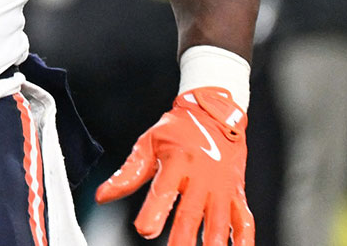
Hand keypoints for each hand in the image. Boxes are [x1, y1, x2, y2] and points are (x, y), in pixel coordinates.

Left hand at [95, 87, 252, 245]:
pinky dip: (244, 240)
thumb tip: (102, 196)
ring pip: (218, 221)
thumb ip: (127, 174)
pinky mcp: (236, 194)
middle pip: (191, 212)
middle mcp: (202, 176)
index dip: (154, 211)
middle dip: (181, 238)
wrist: (214, 113)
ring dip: (212, 243)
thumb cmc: (178, 130)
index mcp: (178, 161)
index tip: (144, 229)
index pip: (164, 189)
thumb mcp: (148, 144)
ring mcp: (221, 186)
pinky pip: (244, 221)